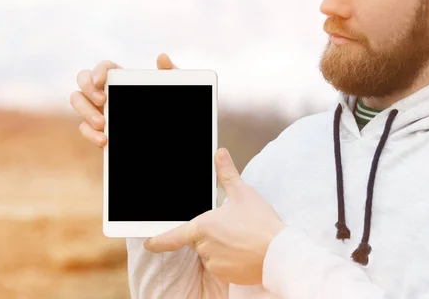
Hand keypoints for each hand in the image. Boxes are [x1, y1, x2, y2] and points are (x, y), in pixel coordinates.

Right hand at [69, 53, 175, 146]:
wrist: (163, 133)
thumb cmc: (163, 103)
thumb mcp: (169, 90)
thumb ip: (168, 74)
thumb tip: (162, 57)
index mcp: (120, 78)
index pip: (104, 67)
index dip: (98, 70)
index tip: (102, 81)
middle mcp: (104, 90)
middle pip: (83, 80)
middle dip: (88, 89)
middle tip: (102, 100)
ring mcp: (97, 108)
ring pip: (78, 102)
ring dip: (85, 111)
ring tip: (103, 123)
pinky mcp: (96, 128)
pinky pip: (84, 128)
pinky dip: (90, 133)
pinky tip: (103, 139)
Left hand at [143, 148, 286, 285]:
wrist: (279, 252)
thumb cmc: (260, 222)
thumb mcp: (243, 193)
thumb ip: (227, 174)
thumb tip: (220, 153)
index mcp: (204, 226)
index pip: (173, 236)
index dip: (158, 240)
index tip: (149, 242)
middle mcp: (205, 247)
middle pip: (199, 241)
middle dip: (210, 234)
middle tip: (232, 227)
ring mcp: (215, 263)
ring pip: (211, 254)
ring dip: (220, 248)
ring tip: (241, 240)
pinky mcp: (226, 276)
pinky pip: (221, 266)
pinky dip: (229, 261)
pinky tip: (244, 253)